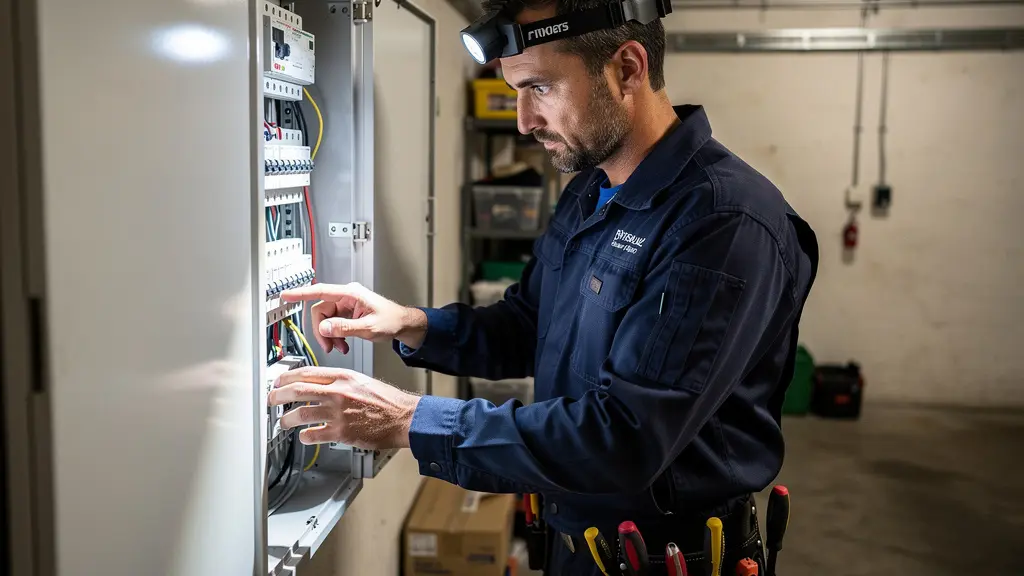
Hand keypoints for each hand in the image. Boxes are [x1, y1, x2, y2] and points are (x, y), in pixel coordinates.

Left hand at [268, 366, 420, 448]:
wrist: (403, 417)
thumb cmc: (386, 400)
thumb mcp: (361, 380)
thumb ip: (339, 381)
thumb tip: (317, 385)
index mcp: (342, 377)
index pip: (306, 372)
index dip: (286, 377)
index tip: (278, 382)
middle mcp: (338, 392)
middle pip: (297, 390)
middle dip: (278, 396)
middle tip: (272, 400)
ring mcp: (338, 413)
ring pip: (301, 414)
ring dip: (287, 419)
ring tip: (284, 422)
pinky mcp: (341, 432)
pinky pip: (313, 434)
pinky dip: (305, 436)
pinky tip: (304, 436)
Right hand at [280, 282, 426, 353]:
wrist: (402, 324)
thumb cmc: (392, 321)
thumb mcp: (368, 328)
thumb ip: (345, 328)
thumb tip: (324, 328)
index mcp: (350, 294)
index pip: (320, 291)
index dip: (301, 294)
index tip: (286, 295)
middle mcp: (346, 296)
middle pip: (320, 311)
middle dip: (322, 331)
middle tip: (329, 347)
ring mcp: (346, 305)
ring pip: (325, 320)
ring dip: (329, 336)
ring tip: (340, 347)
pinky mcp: (347, 313)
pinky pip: (332, 324)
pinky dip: (335, 336)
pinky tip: (343, 344)